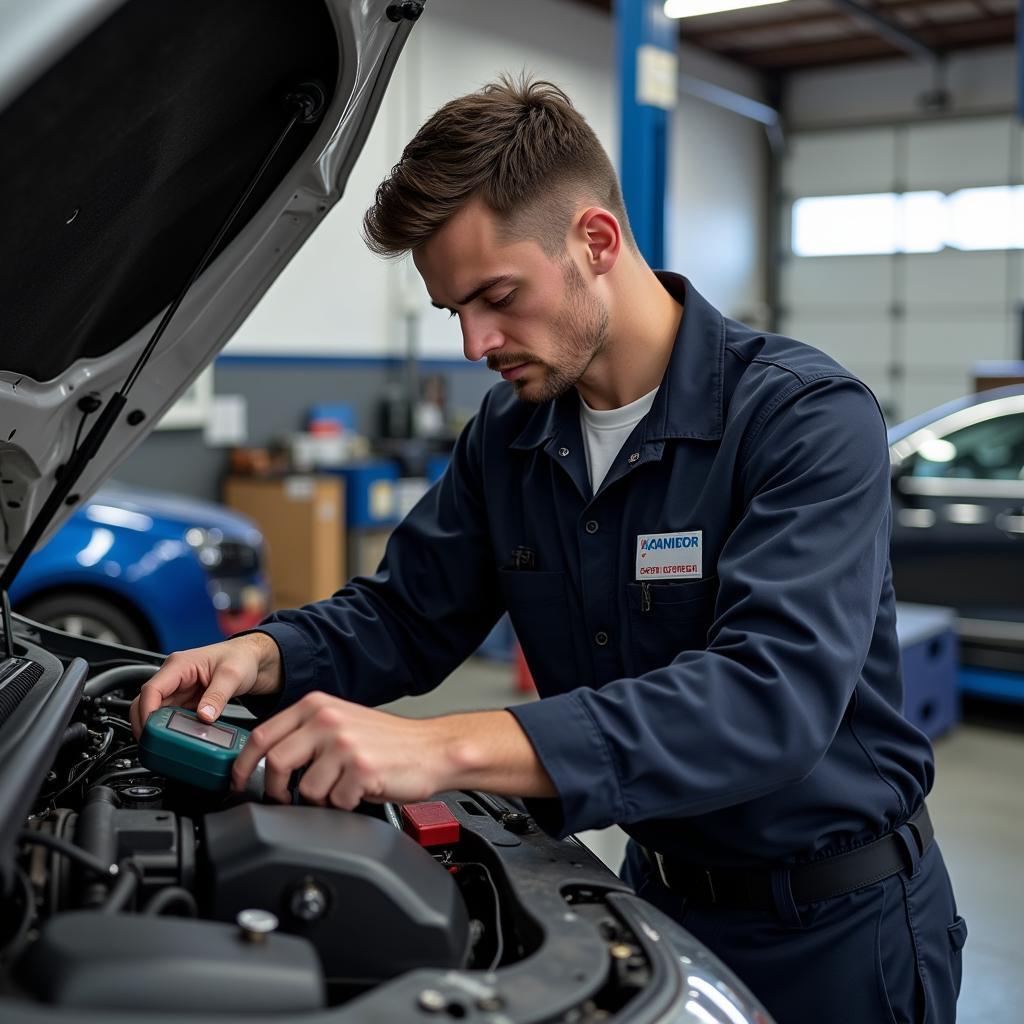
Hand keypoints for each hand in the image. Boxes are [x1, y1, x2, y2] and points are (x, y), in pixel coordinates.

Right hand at [129, 632, 281, 738]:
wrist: (253, 660)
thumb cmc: (242, 658)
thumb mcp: (232, 676)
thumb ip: (217, 697)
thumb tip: (204, 717)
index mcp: (179, 665)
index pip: (151, 689)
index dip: (146, 711)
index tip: (150, 730)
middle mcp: (174, 676)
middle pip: (146, 702)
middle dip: (145, 723)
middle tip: (151, 744)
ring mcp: (178, 689)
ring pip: (155, 711)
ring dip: (155, 728)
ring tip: (160, 746)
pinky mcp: (185, 700)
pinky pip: (169, 716)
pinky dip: (167, 728)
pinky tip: (173, 740)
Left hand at [230, 692, 442, 807]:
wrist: (432, 749)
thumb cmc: (387, 742)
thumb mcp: (340, 723)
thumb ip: (305, 734)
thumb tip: (266, 762)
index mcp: (316, 705)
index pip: (261, 735)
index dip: (241, 766)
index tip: (237, 783)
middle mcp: (327, 719)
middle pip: (274, 763)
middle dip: (275, 790)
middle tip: (286, 798)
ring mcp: (343, 743)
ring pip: (304, 789)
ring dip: (320, 798)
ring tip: (341, 788)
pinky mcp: (360, 768)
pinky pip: (334, 801)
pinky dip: (344, 804)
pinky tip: (360, 791)